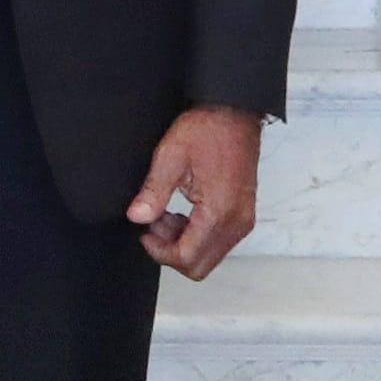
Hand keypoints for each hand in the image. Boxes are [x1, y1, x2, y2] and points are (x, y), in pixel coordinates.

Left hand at [131, 105, 262, 276]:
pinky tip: (181, 213)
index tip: (145, 234)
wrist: (234, 114)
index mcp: (219, 211)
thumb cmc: (207, 131)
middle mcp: (237, 222)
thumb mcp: (170, 157)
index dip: (160, 252)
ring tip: (166, 214)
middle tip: (155, 224)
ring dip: (183, 243)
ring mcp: (243, 220)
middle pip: (201, 265)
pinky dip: (196, 235)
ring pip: (209, 256)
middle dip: (171, 251)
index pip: (188, 257)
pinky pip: (218, 242)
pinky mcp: (243, 215)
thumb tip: (137, 218)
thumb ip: (153, 192)